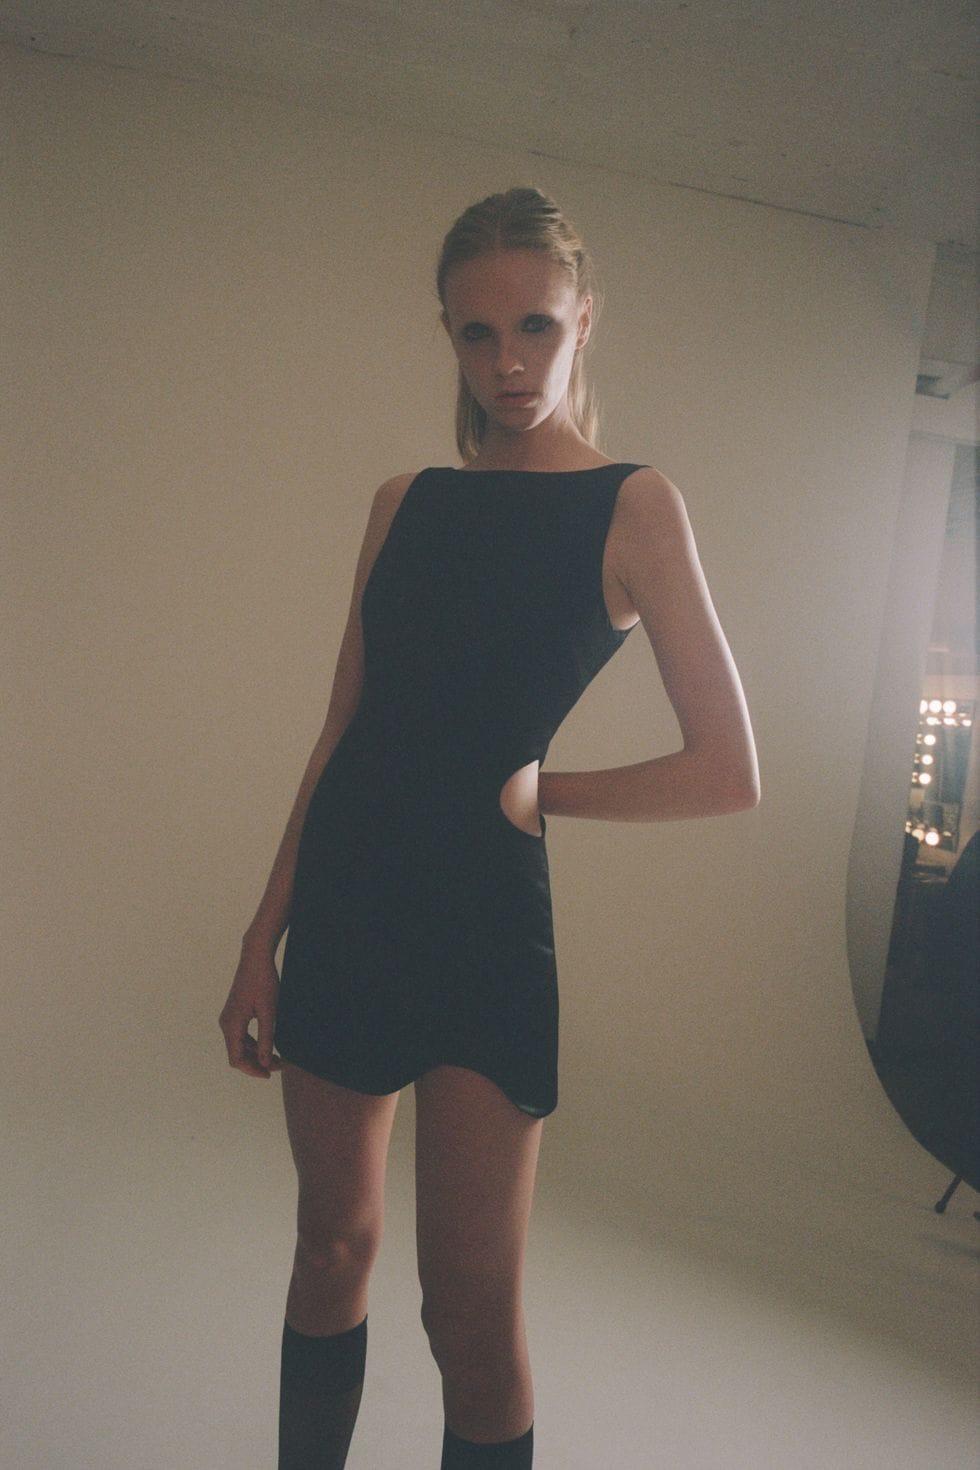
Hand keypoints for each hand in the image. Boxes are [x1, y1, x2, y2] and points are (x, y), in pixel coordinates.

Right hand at [218, 945, 282, 1078]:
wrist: (256, 958)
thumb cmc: (264, 982)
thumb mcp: (269, 1012)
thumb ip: (266, 1039)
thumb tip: (265, 1063)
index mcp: (232, 1025)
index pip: (237, 1059)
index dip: (252, 1070)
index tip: (270, 1074)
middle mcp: (226, 1023)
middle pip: (237, 1054)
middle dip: (256, 1063)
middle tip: (279, 1066)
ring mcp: (229, 1018)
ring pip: (239, 1046)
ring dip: (255, 1055)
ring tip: (277, 1058)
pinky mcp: (235, 1013)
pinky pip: (241, 1036)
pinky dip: (253, 1044)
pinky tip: (268, 1045)